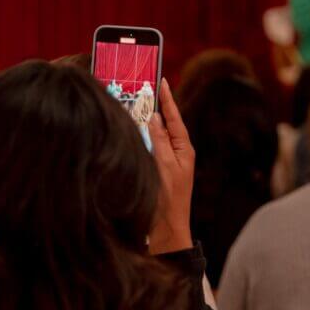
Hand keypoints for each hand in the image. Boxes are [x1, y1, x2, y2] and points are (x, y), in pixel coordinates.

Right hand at [147, 78, 195, 253]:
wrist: (164, 230)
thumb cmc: (169, 200)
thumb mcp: (165, 165)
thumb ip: (160, 140)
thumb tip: (154, 117)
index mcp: (183, 148)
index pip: (174, 117)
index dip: (167, 98)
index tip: (161, 79)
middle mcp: (175, 152)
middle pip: (163, 123)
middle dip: (153, 105)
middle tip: (142, 85)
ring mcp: (164, 161)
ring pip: (151, 134)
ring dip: (142, 120)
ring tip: (132, 101)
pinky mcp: (153, 170)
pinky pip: (145, 147)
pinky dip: (136, 136)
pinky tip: (126, 129)